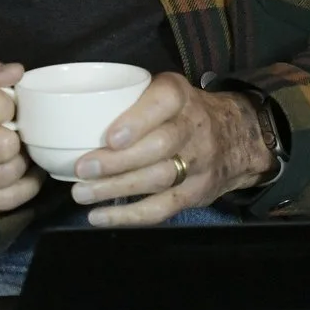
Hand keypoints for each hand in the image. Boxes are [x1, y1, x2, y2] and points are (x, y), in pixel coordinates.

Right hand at [0, 57, 41, 218]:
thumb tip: (17, 73)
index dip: (8, 104)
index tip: (2, 107)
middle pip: (5, 144)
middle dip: (15, 135)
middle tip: (8, 131)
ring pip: (10, 173)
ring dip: (19, 160)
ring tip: (10, 151)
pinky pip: (7, 200)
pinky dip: (24, 186)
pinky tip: (21, 174)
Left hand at [69, 74, 272, 227]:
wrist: (238, 138)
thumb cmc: (182, 113)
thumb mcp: (167, 92)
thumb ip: (131, 98)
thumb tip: (71, 115)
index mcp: (180, 97)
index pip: (164, 102)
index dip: (137, 121)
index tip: (110, 137)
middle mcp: (193, 128)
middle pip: (159, 147)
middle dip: (118, 161)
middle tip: (82, 168)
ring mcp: (197, 164)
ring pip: (157, 179)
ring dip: (116, 189)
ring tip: (81, 193)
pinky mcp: (195, 194)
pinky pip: (161, 208)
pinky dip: (128, 216)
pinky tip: (99, 217)